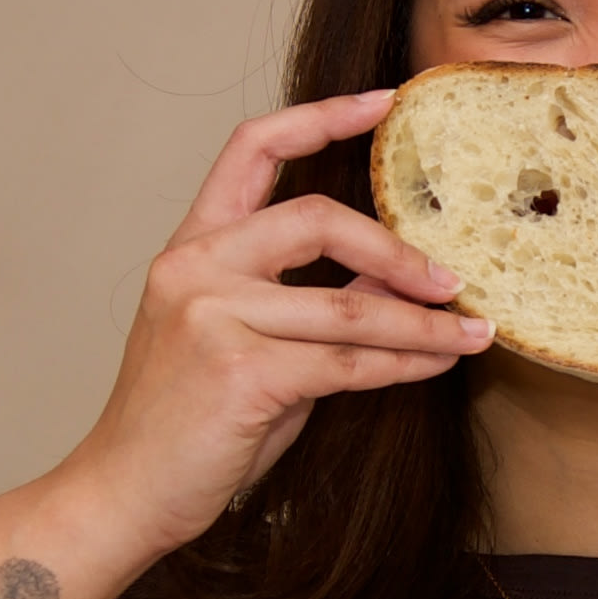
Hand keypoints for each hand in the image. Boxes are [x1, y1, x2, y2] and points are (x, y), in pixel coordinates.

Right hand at [73, 91, 490, 559]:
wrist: (124, 495)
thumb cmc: (186, 425)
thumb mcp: (238, 339)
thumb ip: (300, 299)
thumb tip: (390, 274)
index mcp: (190, 248)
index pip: (252, 148)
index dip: (322, 116)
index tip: (385, 103)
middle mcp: (195, 268)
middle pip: (315, 217)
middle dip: (396, 247)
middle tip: (451, 277)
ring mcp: (212, 317)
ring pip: (349, 304)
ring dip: (423, 322)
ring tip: (473, 330)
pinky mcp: (240, 374)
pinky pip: (348, 361)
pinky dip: (404, 363)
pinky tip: (436, 364)